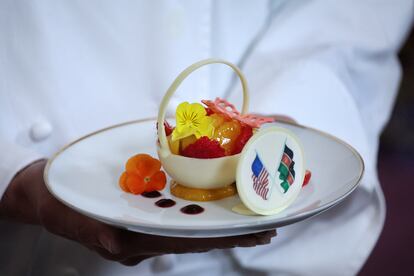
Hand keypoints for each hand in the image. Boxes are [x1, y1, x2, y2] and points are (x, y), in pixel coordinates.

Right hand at [0, 159, 275, 265]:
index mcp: (130, 240)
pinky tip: (216, 206)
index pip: (184, 241)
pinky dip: (200, 212)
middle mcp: (143, 237)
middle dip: (231, 233)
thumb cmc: (59, 200)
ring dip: (220, 223)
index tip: (252, 234)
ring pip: (190, 228)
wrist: (45, 193)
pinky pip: (177, 216)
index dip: (220, 238)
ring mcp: (145, 228)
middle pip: (195, 237)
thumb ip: (96, 229)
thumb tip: (115, 240)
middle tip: (266, 226)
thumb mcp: (73, 215)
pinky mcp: (143, 216)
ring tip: (252, 218)